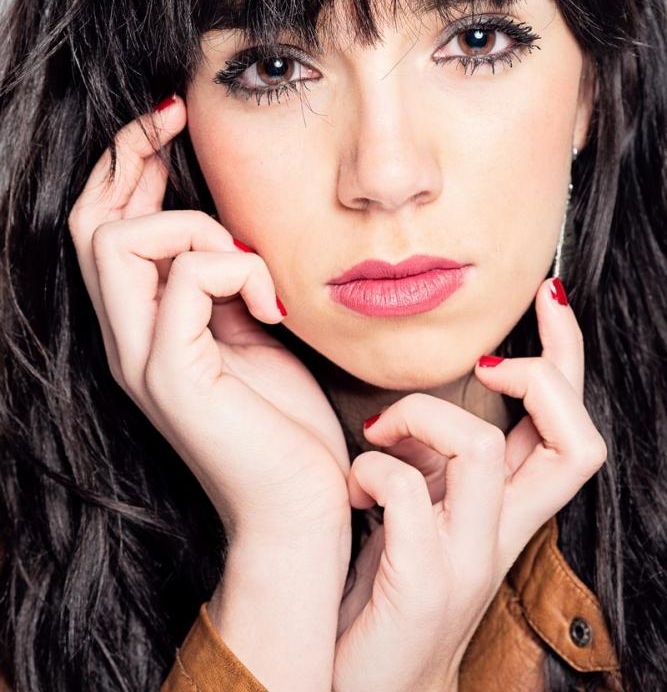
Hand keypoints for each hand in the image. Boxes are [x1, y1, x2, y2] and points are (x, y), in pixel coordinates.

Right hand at [67, 95, 350, 546]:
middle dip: (130, 155)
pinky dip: (234, 269)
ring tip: (247, 265)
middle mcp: (125, 341)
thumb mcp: (247, 332)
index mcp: (142, 328)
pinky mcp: (172, 376)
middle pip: (89, 224)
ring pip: (120, 240)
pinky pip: (183, 278)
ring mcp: (140, 360)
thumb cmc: (284, 424)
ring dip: (195, 227)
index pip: (102, 229)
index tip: (168, 116)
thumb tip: (223, 229)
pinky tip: (271, 305)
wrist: (301, 507)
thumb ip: (219, 284)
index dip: (123, 165)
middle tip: (174, 115)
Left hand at [333, 278, 606, 691]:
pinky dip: (371, 469)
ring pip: (480, 446)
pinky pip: (405, 493)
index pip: (569, 427)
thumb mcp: (424, 513)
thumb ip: (438, 463)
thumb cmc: (384, 590)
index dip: (568, 356)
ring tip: (382, 432)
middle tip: (489, 357)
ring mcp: (469, 559)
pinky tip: (354, 489)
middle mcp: (504, 532)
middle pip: (574, 439)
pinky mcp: (422, 583)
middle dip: (544, 372)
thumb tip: (424, 398)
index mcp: (508, 510)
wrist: (366, 685)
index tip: (546, 299)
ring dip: (420, 415)